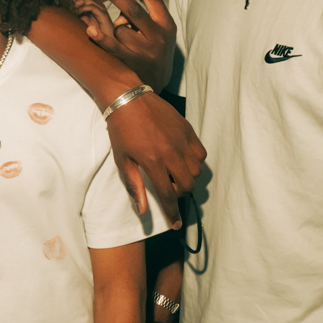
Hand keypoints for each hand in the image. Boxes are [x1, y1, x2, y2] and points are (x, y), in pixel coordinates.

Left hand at [85, 0, 177, 90]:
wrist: (156, 86)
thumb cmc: (153, 52)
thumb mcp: (159, 33)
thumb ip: (142, 17)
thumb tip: (118, 9)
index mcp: (166, 24)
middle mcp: (158, 35)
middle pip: (133, 10)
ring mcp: (146, 50)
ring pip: (120, 28)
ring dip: (116, 32)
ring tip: (126, 44)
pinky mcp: (133, 62)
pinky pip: (113, 46)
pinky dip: (101, 38)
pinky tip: (90, 30)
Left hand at [106, 93, 202, 229]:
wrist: (129, 98)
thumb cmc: (121, 130)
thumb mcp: (122, 160)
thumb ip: (134, 186)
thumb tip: (142, 211)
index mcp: (152, 161)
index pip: (168, 194)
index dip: (172, 212)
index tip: (176, 224)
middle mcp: (171, 152)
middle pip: (187, 185)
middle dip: (179, 193)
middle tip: (168, 187)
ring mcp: (182, 140)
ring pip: (197, 170)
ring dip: (187, 177)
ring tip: (173, 172)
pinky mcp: (188, 130)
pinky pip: (201, 154)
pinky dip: (195, 162)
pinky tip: (182, 159)